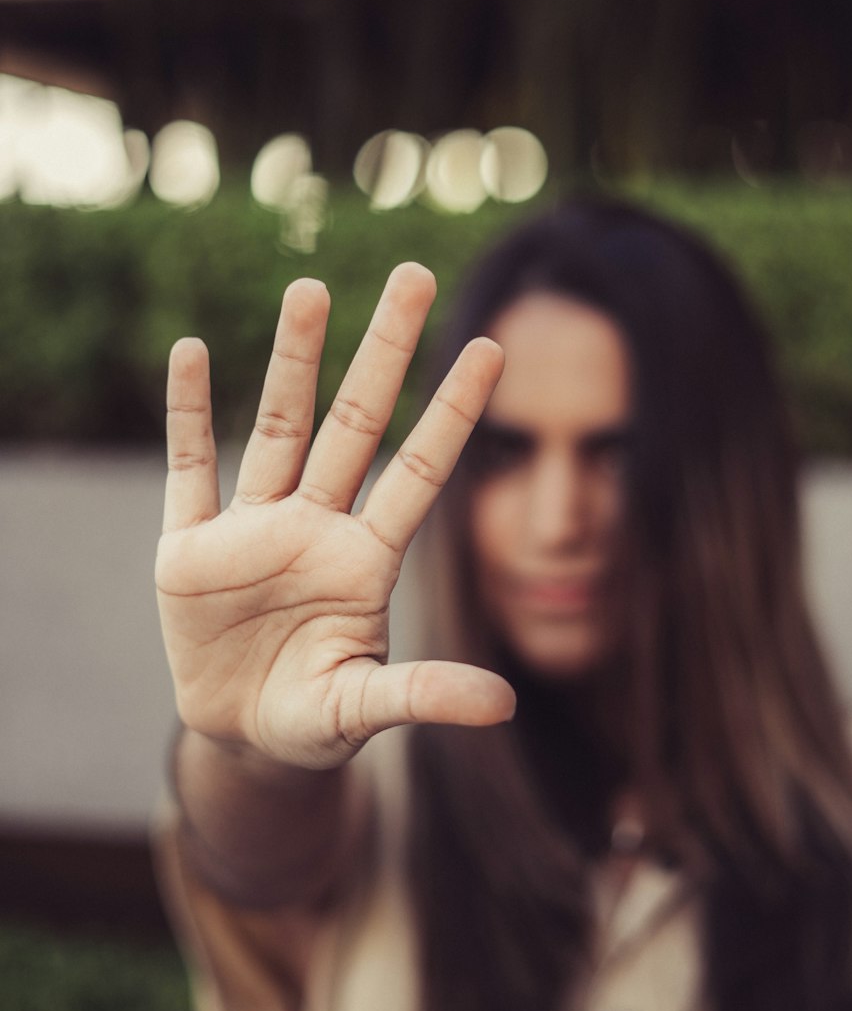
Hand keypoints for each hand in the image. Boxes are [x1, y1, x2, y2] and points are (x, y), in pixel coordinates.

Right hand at [155, 264, 513, 767]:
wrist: (242, 736)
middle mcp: (316, 527)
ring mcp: (252, 530)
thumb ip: (423, 694)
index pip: (418, 471)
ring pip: (278, 428)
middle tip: (414, 275)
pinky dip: (187, 414)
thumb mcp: (365, 707)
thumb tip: (504, 704)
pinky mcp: (189, 548)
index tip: (492, 349)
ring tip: (311, 289)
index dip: (453, 413)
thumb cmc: (315, 717)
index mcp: (367, 560)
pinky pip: (189, 468)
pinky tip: (190, 354)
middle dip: (383, 354)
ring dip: (292, 361)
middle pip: (357, 424)